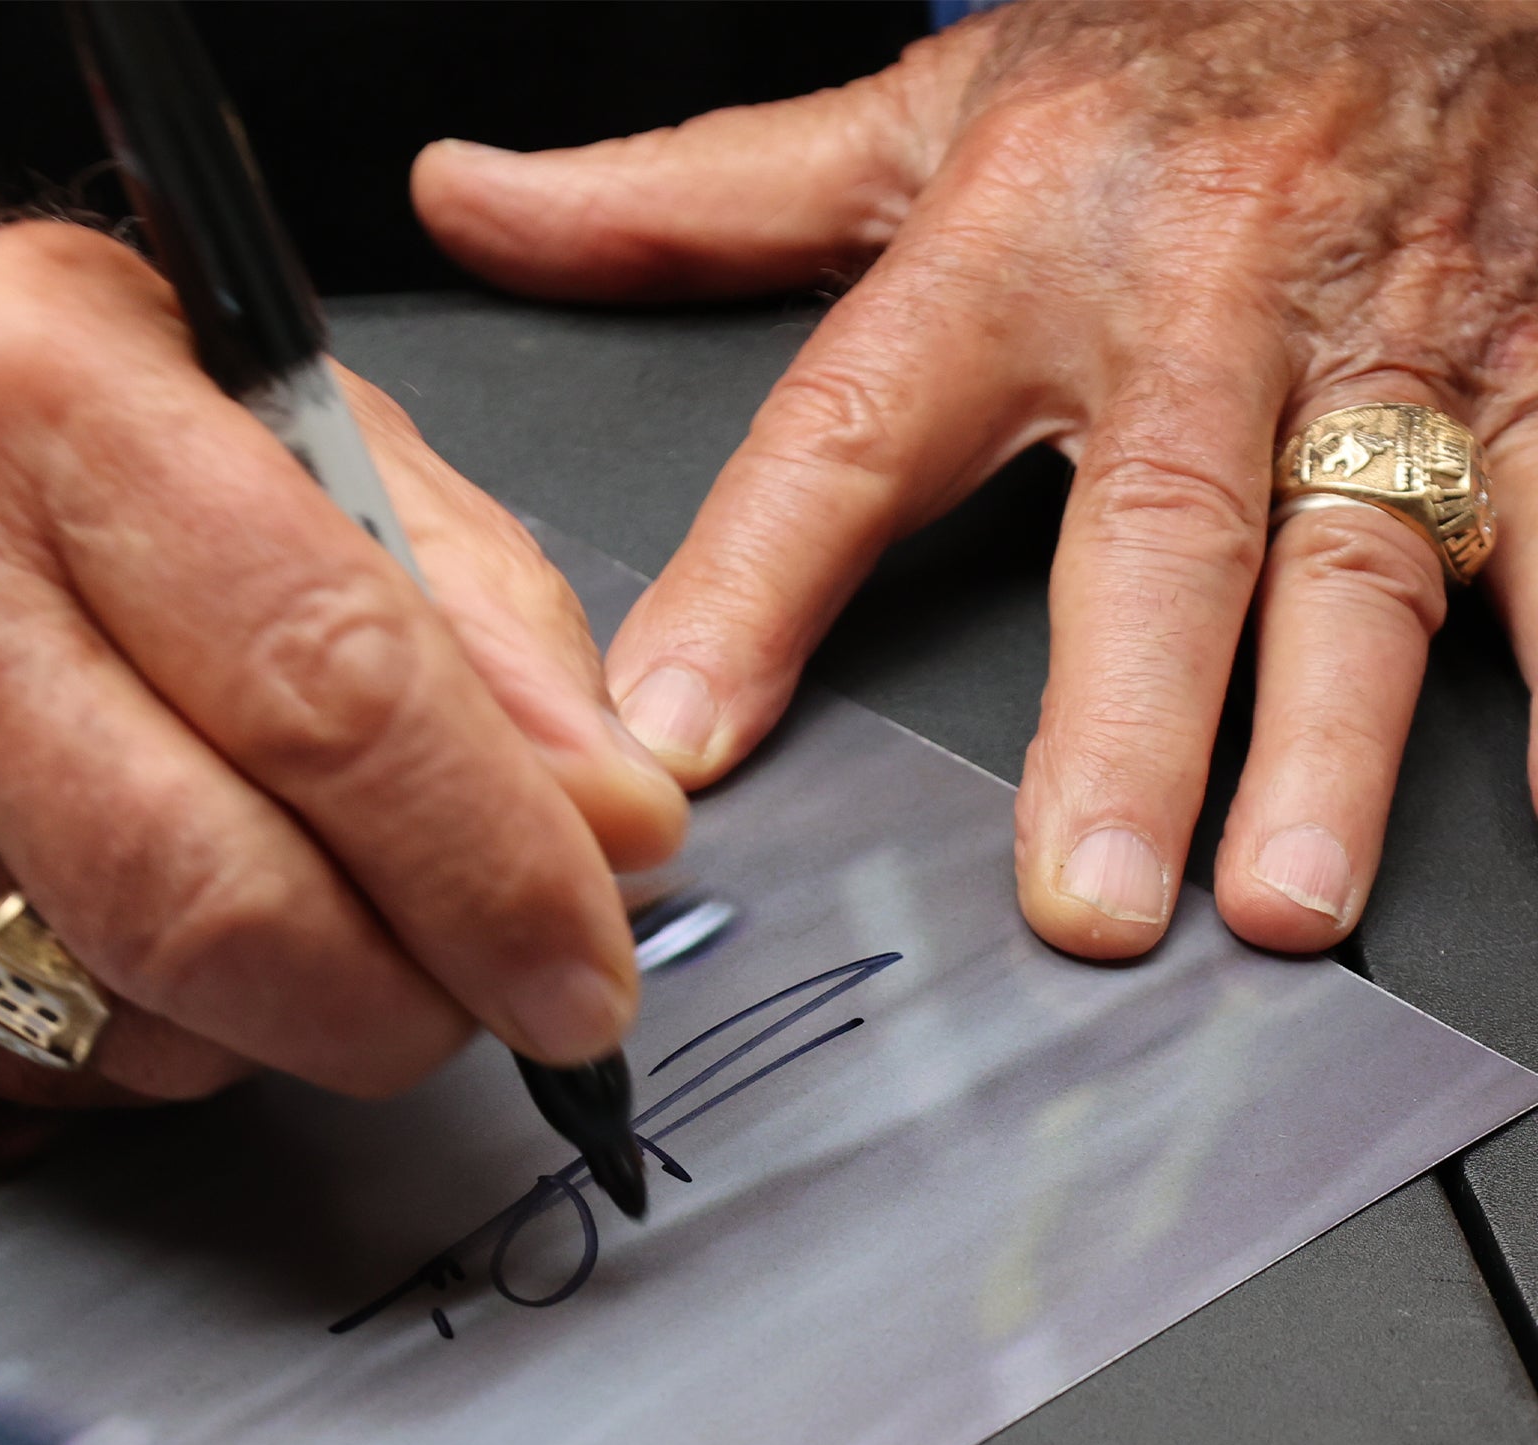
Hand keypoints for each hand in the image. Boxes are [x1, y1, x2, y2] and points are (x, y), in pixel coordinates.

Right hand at [0, 220, 683, 1103]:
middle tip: (502, 1001)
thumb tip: (615, 818)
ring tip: (334, 930)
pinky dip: (178, 1048)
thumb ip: (476, 612)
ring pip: (142, 1018)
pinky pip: (52, 1067)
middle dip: (412, 1001)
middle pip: (223, 898)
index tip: (586, 969)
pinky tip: (186, 949)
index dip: (494, 866)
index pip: (332, 685)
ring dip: (299, 1026)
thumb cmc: (12, 418)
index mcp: (58, 404)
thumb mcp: (276, 420)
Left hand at [414, 0, 1537, 957]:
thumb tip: (474, 204)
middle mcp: (1192, 312)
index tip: (673, 736)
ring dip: (1324, 743)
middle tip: (1081, 898)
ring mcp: (1375, 350)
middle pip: (1149, 535)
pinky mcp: (1528, 368)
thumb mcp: (911, 118)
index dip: (750, 589)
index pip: (842, 441)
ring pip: (1357, 560)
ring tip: (1281, 900)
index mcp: (1010, 254)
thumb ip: (689, 199)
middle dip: (1119, 726)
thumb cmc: (1152, 63)